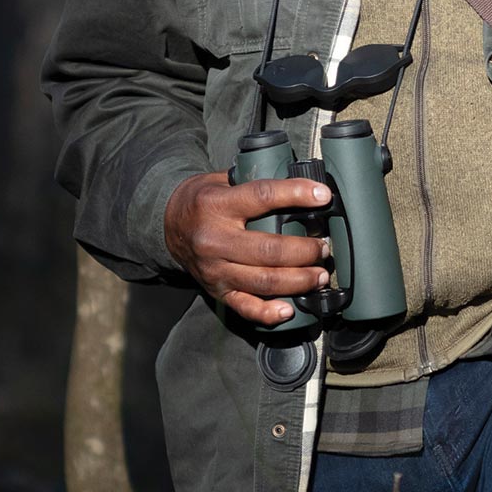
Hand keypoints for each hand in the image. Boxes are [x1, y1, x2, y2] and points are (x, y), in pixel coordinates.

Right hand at [164, 171, 333, 325]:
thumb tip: (304, 185)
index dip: (296, 194)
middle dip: (304, 251)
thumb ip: (257, 182)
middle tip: (324, 247)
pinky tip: (289, 308)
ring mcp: (214, 269)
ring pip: (263, 281)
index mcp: (217, 205)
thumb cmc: (204, 199)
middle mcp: (214, 239)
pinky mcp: (216, 291)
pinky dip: (269, 312)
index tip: (323, 196)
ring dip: (298, 280)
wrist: (168, 225)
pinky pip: (244, 307)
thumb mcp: (223, 180)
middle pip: (268, 250)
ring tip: (320, 275)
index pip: (262, 196)